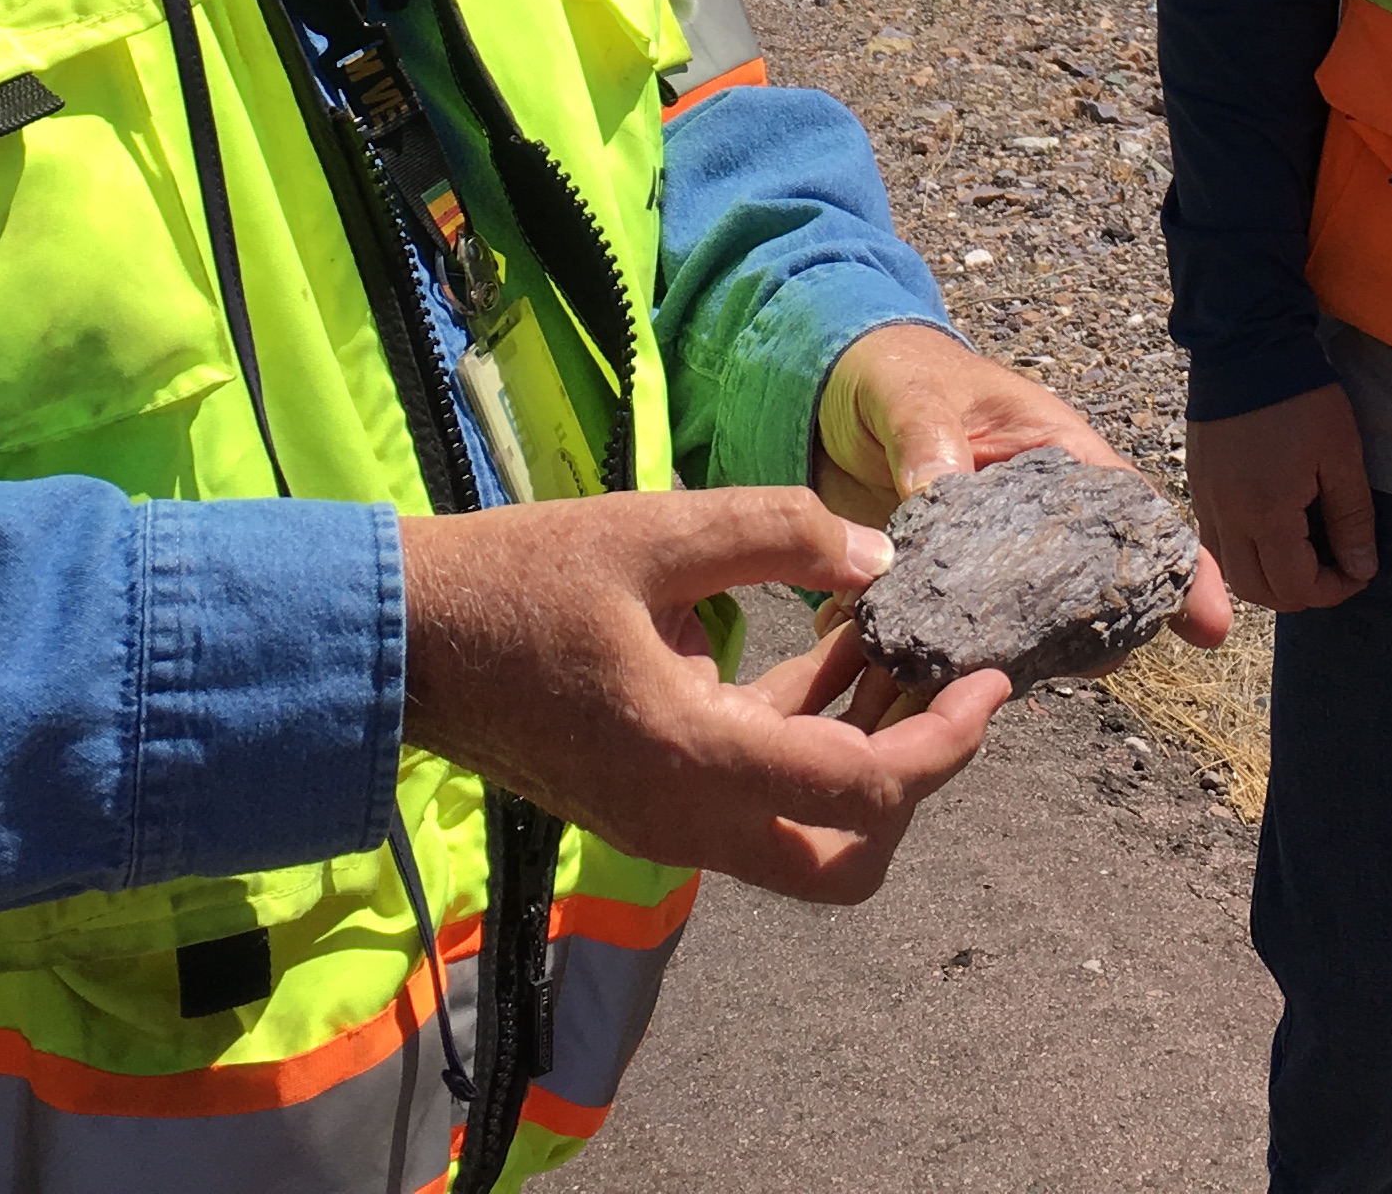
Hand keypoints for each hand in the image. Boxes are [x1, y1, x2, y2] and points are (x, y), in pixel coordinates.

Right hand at [399, 487, 1007, 902]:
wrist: (400, 643)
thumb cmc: (515, 581)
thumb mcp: (653, 532)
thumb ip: (776, 536)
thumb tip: (881, 553)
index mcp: (695, 762)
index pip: (864, 793)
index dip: (946, 742)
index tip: (991, 680)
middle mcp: (687, 820)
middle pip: (846, 858)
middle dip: (913, 778)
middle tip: (943, 680)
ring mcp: (664, 822)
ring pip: (804, 833)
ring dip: (862, 751)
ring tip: (895, 638)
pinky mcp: (648, 801)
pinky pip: (755, 797)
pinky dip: (805, 738)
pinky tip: (827, 645)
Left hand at [815, 322, 1232, 650]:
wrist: (839, 397)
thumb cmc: (898, 375)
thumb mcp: (912, 392)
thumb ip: (926, 434)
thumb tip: (937, 486)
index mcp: (1056, 456)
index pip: (1133, 512)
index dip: (1178, 569)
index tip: (1212, 626)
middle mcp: (1037, 520)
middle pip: (1095, 586)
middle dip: (1106, 632)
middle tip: (1091, 664)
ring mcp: (995, 562)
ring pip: (1037, 627)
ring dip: (1029, 659)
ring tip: (1004, 680)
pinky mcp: (947, 591)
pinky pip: (965, 638)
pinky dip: (954, 662)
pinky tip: (935, 682)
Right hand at [1184, 384, 1377, 610]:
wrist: (1245, 345)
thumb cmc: (1301, 398)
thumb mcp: (1341, 455)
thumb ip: (1352, 518)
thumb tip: (1361, 568)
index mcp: (1265, 512)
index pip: (1295, 586)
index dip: (1332, 591)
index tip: (1358, 571)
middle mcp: (1227, 516)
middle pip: (1257, 590)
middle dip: (1299, 593)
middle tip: (1332, 569)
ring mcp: (1205, 500)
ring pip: (1231, 571)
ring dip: (1268, 577)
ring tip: (1301, 553)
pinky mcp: (1197, 483)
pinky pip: (1215, 541)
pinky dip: (1244, 552)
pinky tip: (1270, 528)